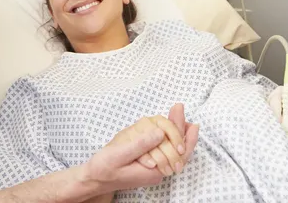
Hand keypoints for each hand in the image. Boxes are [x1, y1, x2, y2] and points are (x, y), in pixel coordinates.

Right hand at [84, 104, 198, 191]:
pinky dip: (168, 136)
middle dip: (181, 130)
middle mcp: (157, 172)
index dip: (187, 139)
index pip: (179, 155)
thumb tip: (160, 132)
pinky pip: (164, 149)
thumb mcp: (119, 155)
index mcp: (154, 172)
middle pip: (178, 150)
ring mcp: (154, 168)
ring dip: (175, 132)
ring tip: (177, 113)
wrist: (93, 179)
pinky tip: (167, 126)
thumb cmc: (103, 168)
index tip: (194, 124)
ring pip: (172, 149)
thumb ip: (140, 144)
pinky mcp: (149, 163)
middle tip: (180, 108)